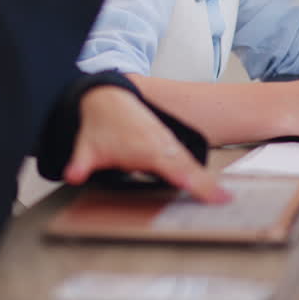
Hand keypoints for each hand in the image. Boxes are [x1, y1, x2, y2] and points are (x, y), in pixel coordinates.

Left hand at [64, 86, 230, 203]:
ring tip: (224, 197)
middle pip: (189, 167)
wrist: (108, 98)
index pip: (174, 168)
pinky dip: (201, 173)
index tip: (209, 193)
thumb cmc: (101, 125)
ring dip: (208, 180)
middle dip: (207, 185)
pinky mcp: (169, 144)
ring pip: (192, 163)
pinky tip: (210, 187)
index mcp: (146, 148)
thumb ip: (81, 163)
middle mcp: (162, 145)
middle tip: (226, 201)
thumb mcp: (87, 146)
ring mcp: (168, 143)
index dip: (192, 181)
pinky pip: (188, 159)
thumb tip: (72, 174)